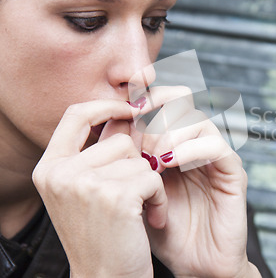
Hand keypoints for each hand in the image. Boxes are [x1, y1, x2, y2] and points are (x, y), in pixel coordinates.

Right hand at [32, 100, 167, 277]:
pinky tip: (150, 218)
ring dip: (149, 183)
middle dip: (137, 165)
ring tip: (138, 210)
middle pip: (119, 140)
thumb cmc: (100, 236)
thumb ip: (96, 154)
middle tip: (134, 195)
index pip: (76, 114)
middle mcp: (61, 173)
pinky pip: (153, 177)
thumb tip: (127, 113)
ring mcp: (85, 184)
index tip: (130, 109)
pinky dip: (159, 198)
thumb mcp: (84, 191)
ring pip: (140, 159)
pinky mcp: (115, 196)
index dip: (106, 106)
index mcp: (50, 168)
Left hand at [138, 86, 260, 277]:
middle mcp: (197, 144)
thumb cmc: (163, 231)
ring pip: (197, 118)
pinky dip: (189, 149)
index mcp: (174, 143)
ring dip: (168, 133)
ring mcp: (215, 157)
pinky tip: (168, 164)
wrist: (194, 265)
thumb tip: (109, 122)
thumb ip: (127, 158)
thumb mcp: (135, 190)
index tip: (126, 105)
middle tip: (138, 139)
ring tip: (151, 160)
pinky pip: (215, 146)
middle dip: (154, 113)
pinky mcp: (232, 173)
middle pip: (182, 100)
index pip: (166, 100)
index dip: (147, 94)